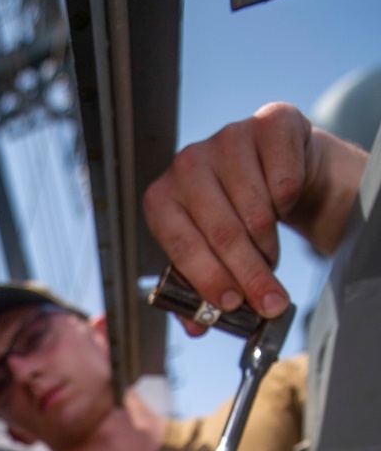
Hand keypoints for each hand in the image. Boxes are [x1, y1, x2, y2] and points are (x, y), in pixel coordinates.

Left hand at [143, 102, 365, 329]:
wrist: (280, 173)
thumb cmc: (235, 219)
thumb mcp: (210, 255)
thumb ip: (197, 292)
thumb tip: (196, 326)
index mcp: (162, 198)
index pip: (182, 246)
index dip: (209, 279)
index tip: (232, 305)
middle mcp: (188, 163)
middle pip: (222, 233)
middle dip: (249, 276)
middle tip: (269, 303)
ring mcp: (227, 138)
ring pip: (255, 211)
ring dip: (268, 245)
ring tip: (268, 253)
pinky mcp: (269, 124)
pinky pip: (284, 180)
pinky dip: (289, 204)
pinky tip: (283, 207)